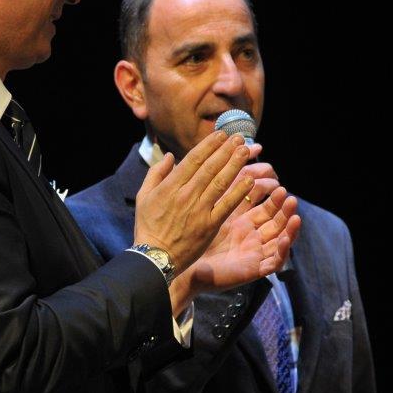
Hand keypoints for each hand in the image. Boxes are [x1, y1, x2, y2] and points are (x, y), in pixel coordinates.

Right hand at [133, 131, 255, 272]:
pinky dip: (239, 192)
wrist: (155, 258)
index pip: (193, 159)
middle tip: (239, 137)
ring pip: (220, 182)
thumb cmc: (147, 227)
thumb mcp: (143, 196)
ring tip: (246, 151)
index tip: (221, 134)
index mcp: (170, 186)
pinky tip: (249, 180)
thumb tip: (170, 156)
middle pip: (210, 167)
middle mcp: (186, 195)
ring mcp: (199, 210)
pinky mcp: (209, 225)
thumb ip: (156, 173)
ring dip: (234, 165)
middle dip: (226, 150)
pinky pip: (227, 205)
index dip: (209, 145)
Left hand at [181, 186, 300, 295]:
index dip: (273, 196)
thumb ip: (226, 189)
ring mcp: (255, 253)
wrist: (182, 263)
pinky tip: (285, 239)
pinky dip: (282, 251)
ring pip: (280, 240)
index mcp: (244, 222)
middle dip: (284, 209)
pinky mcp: (255, 269)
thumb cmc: (192, 236)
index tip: (277, 181)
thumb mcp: (214, 209)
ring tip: (295, 216)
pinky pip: (274, 262)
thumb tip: (235, 163)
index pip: (266, 207)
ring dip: (289, 228)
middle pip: (276, 222)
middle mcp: (253, 237)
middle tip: (288, 195)